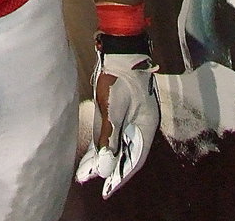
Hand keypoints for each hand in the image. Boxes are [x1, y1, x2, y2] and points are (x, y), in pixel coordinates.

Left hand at [75, 48, 159, 198]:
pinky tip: (93, 152)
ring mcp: (134, 115)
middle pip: (127, 153)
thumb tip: (104, 167)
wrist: (120, 46)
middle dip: (111, 168)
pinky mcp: (124, 109)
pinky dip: (104, 143)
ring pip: (120, 143)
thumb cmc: (117, 75)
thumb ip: (108, 139)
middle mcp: (142, 123)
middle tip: (93, 182)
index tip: (107, 188)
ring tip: (87, 171)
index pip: (134, 159)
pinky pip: (115, 132)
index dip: (121, 175)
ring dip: (105, 157)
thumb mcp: (111, 108)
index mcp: (146, 125)